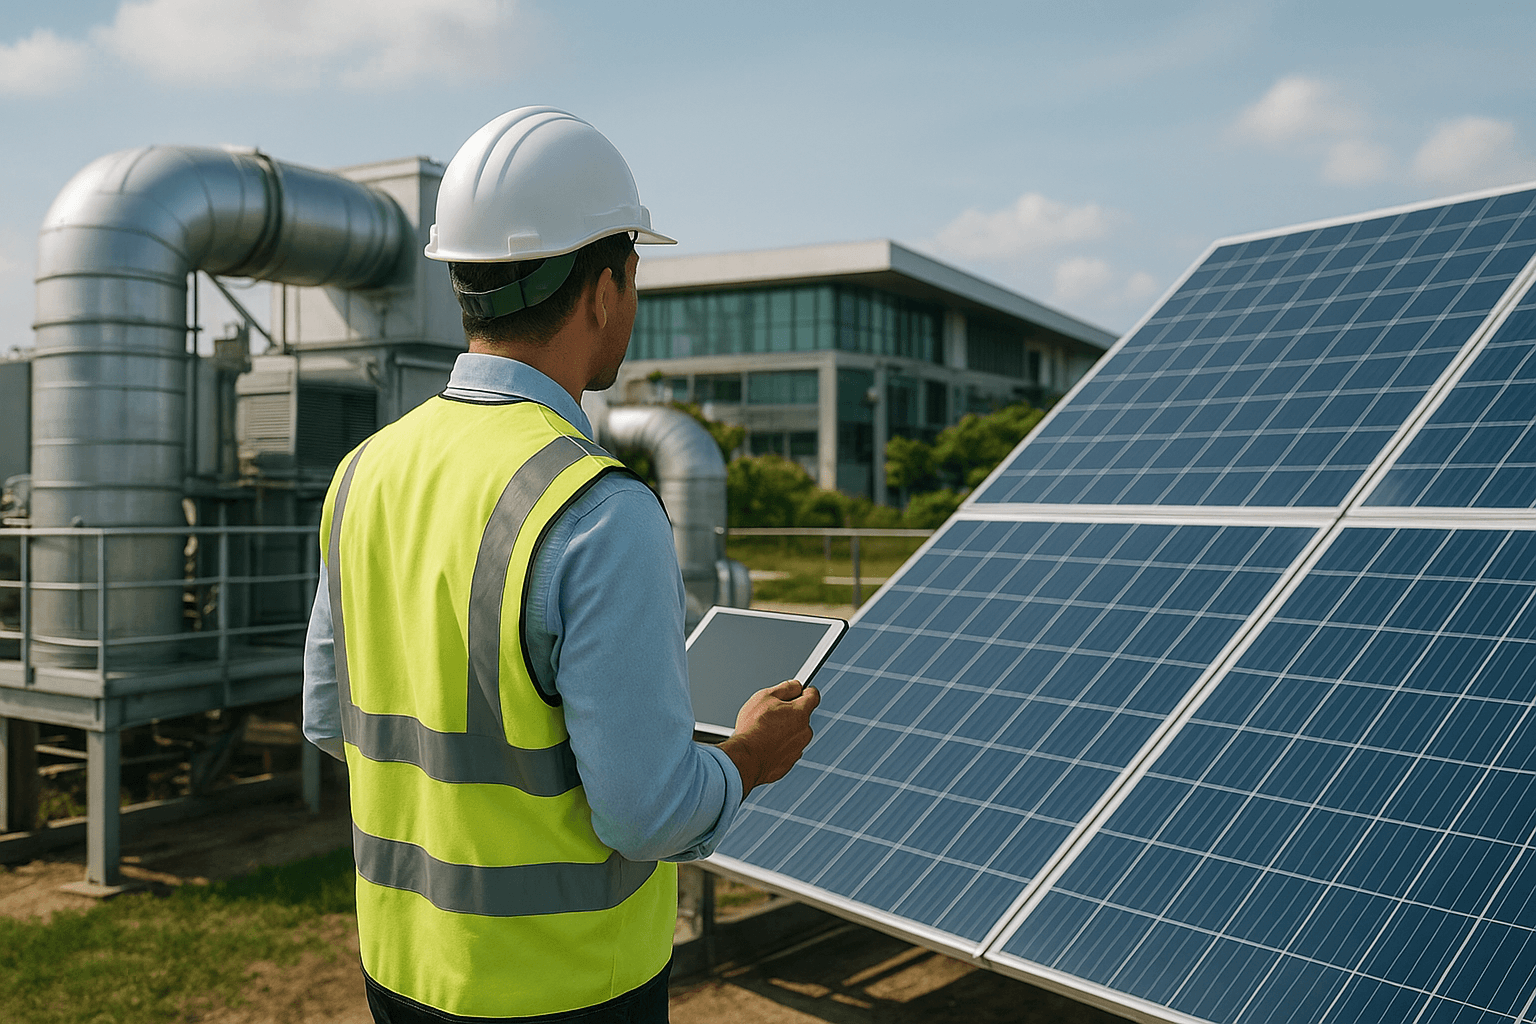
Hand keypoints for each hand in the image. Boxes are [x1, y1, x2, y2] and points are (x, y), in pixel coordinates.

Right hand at [720, 679, 819, 798]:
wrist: (745, 759)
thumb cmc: (753, 728)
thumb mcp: (764, 697)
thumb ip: (785, 688)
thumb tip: (796, 685)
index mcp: (801, 713)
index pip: (813, 696)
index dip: (804, 691)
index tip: (798, 691)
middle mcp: (805, 732)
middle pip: (801, 717)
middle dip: (789, 714)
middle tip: (770, 714)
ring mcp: (798, 749)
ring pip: (794, 735)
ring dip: (783, 732)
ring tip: (763, 732)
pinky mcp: (789, 763)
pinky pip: (786, 751)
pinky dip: (777, 748)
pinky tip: (763, 746)